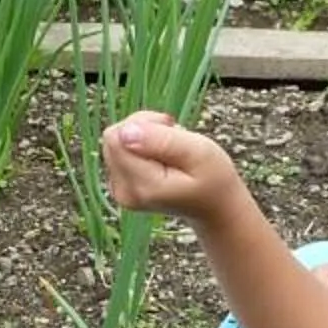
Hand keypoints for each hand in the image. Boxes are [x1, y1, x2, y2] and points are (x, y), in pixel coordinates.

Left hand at [100, 111, 245, 222]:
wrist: (215, 204)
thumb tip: (125, 132)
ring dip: (142, 136)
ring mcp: (120, 190)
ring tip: (170, 149)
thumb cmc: (213, 177)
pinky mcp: (120, 185)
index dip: (143, 122)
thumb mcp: (198, 152)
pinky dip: (140, 147)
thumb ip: (162, 140)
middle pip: (112, 137)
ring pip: (115, 142)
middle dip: (142, 127)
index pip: (117, 138)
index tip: (170, 128)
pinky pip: (119, 151)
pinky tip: (161, 157)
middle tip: (173, 137)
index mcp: (143, 185)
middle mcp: (124, 191)